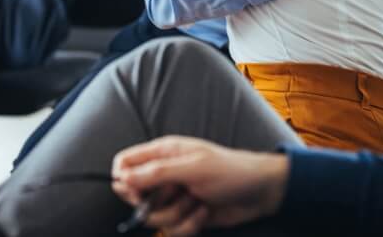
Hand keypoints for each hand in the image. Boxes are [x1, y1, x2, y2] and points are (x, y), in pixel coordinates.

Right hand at [111, 136, 289, 234]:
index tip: (136, 194)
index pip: (125, 163)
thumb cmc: (229, 170)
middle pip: (135, 196)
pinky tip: (204, 211)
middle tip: (176, 195)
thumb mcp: (192, 168)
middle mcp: (164, 175)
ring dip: (177, 214)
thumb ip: (156, 173)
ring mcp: (174, 197)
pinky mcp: (184, 216)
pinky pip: (173, 229)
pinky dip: (190, 225)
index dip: (124, 181)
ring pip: (155, 217)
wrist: (259, 192)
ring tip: (196, 200)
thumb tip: (123, 178)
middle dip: (156, 203)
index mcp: (162, 153)